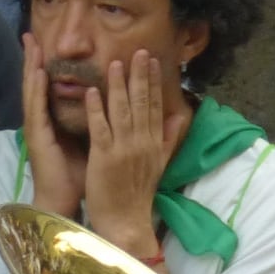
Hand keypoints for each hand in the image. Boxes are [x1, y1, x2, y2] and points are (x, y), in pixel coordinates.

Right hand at [20, 37, 83, 218]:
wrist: (64, 201)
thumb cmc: (79, 176)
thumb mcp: (94, 142)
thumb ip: (101, 122)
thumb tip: (116, 107)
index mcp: (55, 122)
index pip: (51, 88)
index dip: (49, 65)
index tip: (50, 43)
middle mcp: (43, 121)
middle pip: (37, 83)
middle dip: (34, 58)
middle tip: (32, 33)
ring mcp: (37, 128)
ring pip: (33, 90)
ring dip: (31, 66)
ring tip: (30, 43)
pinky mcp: (37, 136)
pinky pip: (36, 107)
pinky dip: (36, 89)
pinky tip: (38, 71)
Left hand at [80, 50, 188, 259]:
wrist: (126, 223)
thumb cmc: (137, 196)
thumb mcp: (159, 165)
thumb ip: (169, 139)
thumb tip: (182, 117)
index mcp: (153, 142)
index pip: (155, 106)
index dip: (154, 82)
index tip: (152, 60)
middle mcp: (141, 142)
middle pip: (142, 102)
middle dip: (139, 75)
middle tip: (137, 50)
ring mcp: (123, 149)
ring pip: (122, 110)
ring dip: (118, 85)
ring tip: (114, 62)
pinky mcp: (104, 158)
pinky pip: (100, 128)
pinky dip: (97, 109)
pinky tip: (93, 91)